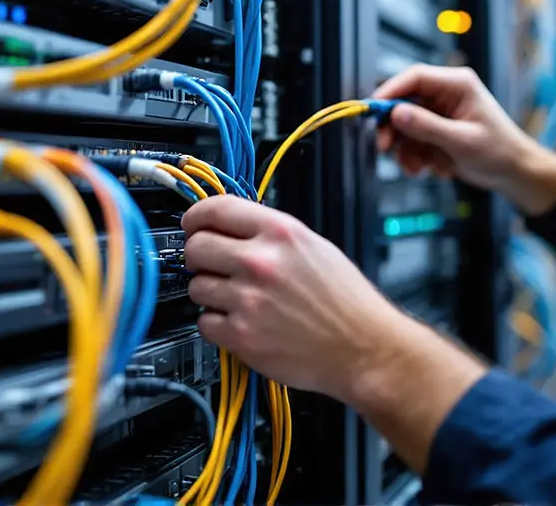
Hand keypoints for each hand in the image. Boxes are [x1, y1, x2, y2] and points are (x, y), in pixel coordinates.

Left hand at [183, 196, 413, 399]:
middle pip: (195, 247)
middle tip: (213, 266)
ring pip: (196, 286)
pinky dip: (218, 325)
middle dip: (200, 257)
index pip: (215, 210)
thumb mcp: (314, 247)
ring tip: (239, 300)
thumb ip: (271, 234)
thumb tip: (232, 227)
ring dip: (211, 293)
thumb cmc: (346, 301)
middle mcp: (260, 262)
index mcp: (280, 233)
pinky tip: (243, 322)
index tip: (192, 224)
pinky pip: (204, 322)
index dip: (195, 216)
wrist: (363, 346)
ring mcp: (248, 300)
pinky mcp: (241, 336)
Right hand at [372, 64, 555, 215]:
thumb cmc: (499, 151)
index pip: (415, 77)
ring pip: (405, 124)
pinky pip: (413, 139)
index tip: (373, 110)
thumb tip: (396, 113)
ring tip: (416, 168)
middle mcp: (446, 94)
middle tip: (385, 148)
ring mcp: (440, 113)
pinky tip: (432, 168)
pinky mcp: (437, 130)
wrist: (514, 173)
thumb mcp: (462, 140)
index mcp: (457, 85)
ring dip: (405, 149)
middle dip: (393, 128)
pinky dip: (415, 156)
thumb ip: (428, 126)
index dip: (390, 91)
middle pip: (404, 101)